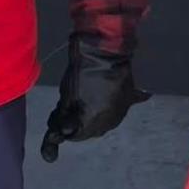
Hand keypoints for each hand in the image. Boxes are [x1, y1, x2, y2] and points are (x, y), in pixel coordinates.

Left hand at [41, 36, 148, 160]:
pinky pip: (116, 109)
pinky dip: (109, 107)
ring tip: (87, 102)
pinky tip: (105, 100)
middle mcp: (110, 122)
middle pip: (92, 131)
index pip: (76, 136)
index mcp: (93, 123)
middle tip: (71, 110)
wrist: (105, 52)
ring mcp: (121, 112)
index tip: (60, 121)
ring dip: (95, 117)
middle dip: (81, 124)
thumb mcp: (66, 97)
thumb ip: (63, 118)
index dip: (66, 130)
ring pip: (105, 122)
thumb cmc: (81, 73)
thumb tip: (61, 131)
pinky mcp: (129, 100)